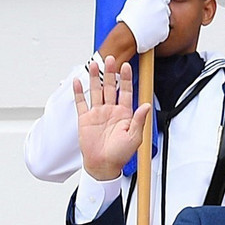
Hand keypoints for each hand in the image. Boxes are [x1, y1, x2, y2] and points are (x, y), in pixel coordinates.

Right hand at [72, 56, 149, 180]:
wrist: (103, 165)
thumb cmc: (120, 154)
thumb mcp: (134, 137)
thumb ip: (139, 120)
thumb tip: (147, 105)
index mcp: (124, 114)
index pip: (126, 92)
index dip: (126, 79)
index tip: (127, 67)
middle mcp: (111, 111)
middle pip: (110, 87)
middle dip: (111, 73)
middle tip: (111, 58)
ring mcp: (98, 113)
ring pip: (96, 91)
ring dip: (95, 78)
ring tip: (95, 64)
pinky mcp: (85, 119)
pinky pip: (81, 103)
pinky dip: (79, 92)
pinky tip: (78, 81)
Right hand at [116, 0, 170, 52]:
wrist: (129, 33)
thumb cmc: (128, 16)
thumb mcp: (132, 1)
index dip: (160, 1)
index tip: (156, 5)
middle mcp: (162, 7)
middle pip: (165, 9)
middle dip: (159, 12)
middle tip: (149, 17)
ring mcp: (165, 20)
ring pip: (164, 20)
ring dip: (158, 22)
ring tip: (146, 25)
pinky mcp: (165, 31)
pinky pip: (163, 30)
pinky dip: (158, 32)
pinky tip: (149, 32)